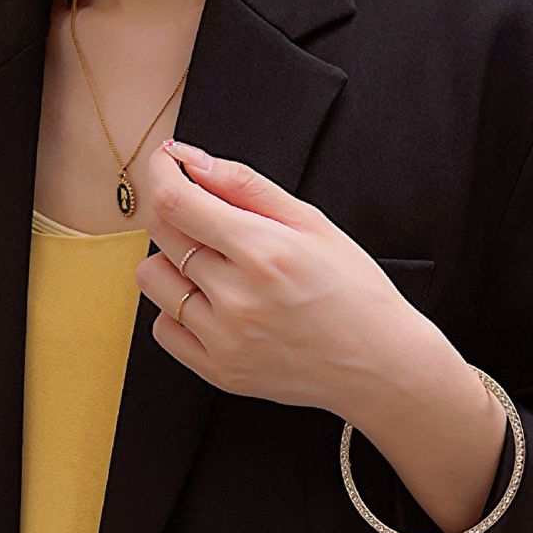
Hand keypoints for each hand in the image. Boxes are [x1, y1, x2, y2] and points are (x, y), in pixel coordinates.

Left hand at [135, 139, 460, 422]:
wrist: (379, 365)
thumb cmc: (355, 293)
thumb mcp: (313, 224)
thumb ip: (246, 187)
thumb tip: (192, 160)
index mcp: (263, 252)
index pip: (176, 201)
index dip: (162, 172)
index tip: (167, 163)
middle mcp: (238, 298)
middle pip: (163, 235)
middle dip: (178, 213)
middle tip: (210, 219)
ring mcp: (226, 340)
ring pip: (154, 281)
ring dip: (173, 264)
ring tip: (214, 269)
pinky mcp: (221, 372)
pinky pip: (164, 329)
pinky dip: (178, 311)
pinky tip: (213, 306)